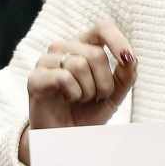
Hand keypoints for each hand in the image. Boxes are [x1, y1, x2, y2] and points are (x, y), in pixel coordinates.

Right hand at [21, 19, 137, 164]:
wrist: (66, 137)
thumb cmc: (88, 111)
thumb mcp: (114, 94)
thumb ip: (126, 75)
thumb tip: (130, 58)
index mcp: (84, 46)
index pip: (102, 28)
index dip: (117, 40)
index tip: (127, 59)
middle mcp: (64, 48)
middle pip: (95, 54)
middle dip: (103, 82)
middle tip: (96, 96)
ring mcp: (46, 61)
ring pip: (79, 64)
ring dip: (88, 90)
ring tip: (80, 99)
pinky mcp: (35, 78)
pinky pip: (63, 78)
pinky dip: (74, 94)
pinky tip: (68, 99)